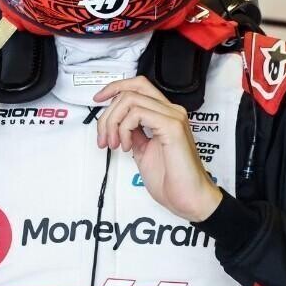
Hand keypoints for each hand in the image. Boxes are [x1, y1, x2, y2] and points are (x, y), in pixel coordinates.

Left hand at [94, 76, 222, 221]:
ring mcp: (173, 116)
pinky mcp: (172, 126)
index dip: (114, 88)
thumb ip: (133, 133)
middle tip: (104, 137)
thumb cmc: (171, 180)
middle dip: (108, 113)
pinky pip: (137, 113)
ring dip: (113, 122)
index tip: (98, 99)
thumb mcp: (143, 150)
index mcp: (165, 114)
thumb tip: (117, 123)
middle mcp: (171, 111)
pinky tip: (127, 146)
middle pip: (130, 90)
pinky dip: (124, 129)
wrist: (188, 198)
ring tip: (114, 144)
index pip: (138, 86)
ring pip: (130, 99)